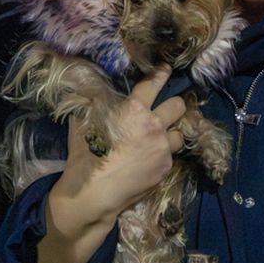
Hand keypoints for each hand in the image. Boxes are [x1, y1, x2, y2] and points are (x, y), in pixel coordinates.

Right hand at [37, 67, 188, 262]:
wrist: (96, 193)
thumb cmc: (86, 156)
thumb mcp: (84, 123)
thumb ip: (95, 105)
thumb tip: (93, 94)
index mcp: (134, 110)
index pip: (153, 84)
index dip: (161, 74)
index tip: (166, 69)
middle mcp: (155, 126)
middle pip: (178, 106)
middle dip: (175, 104)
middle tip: (168, 108)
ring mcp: (163, 149)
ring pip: (179, 133)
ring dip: (171, 133)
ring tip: (161, 139)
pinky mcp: (166, 168)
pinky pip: (171, 156)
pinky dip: (163, 155)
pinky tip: (150, 160)